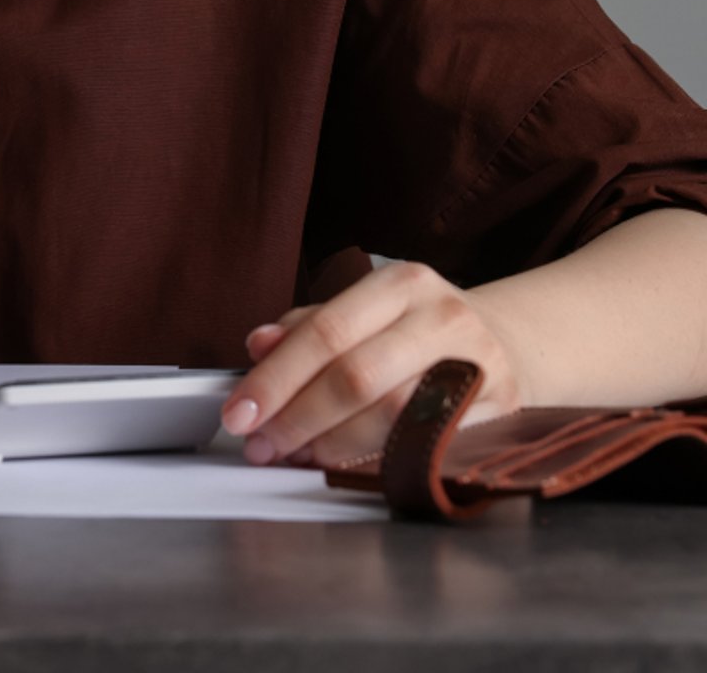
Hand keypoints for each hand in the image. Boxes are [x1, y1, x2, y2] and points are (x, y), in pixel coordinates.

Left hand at [220, 259, 535, 468]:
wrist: (512, 344)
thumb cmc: (420, 330)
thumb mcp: (368, 310)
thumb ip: (310, 327)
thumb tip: (257, 345)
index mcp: (400, 284)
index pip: (326, 331)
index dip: (276, 377)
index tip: (239, 411)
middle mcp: (443, 318)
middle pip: (357, 376)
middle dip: (297, 417)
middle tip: (258, 445)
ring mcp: (478, 366)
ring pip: (393, 417)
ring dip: (333, 445)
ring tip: (294, 456)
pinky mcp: (502, 413)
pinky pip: (430, 446)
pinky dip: (381, 461)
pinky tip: (347, 467)